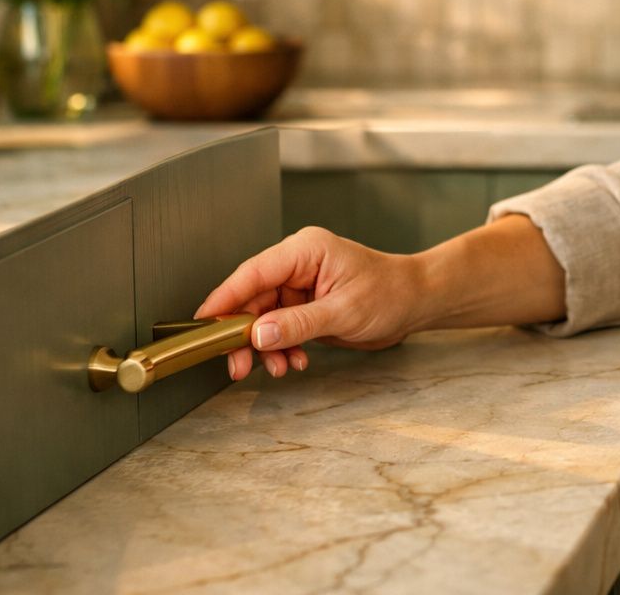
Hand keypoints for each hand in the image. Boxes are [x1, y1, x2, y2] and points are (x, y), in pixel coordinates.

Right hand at [195, 226, 425, 381]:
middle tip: (238, 366)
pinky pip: (279, 328)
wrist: (416, 303)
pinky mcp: (305, 305)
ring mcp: (300, 286)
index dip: (224, 299)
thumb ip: (298, 324)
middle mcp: (298, 265)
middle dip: (244, 335)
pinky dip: (282, 347)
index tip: (203, 324)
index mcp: (305, 251)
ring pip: (263, 318)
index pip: (252, 273)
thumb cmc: (390, 294)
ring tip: (279, 368)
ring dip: (265, 347)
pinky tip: (295, 361)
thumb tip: (257, 335)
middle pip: (252, 299)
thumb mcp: (344, 312)